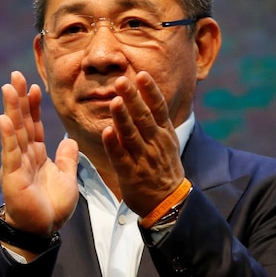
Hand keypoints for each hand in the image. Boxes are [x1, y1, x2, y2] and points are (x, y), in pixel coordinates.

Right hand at [0, 71, 79, 235]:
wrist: (42, 231)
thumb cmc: (51, 207)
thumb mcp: (67, 179)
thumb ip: (67, 159)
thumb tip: (69, 139)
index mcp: (37, 155)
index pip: (35, 125)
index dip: (34, 106)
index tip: (35, 86)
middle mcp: (24, 155)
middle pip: (22, 122)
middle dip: (19, 99)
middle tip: (15, 75)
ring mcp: (16, 164)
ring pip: (14, 132)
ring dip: (11, 109)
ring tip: (8, 88)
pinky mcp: (12, 176)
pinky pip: (10, 152)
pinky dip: (7, 136)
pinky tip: (4, 119)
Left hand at [102, 71, 184, 215]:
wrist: (169, 202)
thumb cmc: (163, 168)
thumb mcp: (167, 142)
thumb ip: (156, 121)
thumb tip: (147, 94)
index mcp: (164, 134)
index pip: (158, 108)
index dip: (150, 91)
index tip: (141, 74)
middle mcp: (155, 144)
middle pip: (144, 117)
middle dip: (133, 98)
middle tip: (122, 80)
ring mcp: (143, 159)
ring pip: (131, 135)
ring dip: (123, 118)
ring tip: (115, 101)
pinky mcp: (131, 174)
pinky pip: (120, 157)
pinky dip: (113, 144)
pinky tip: (106, 131)